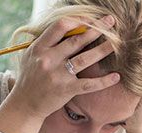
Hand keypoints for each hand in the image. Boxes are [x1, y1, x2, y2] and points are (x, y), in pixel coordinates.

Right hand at [6, 15, 120, 120]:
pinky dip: (104, 81)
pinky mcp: (66, 90)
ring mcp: (58, 75)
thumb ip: (46, 42)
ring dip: (103, 50)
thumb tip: (65, 27)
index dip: (78, 20)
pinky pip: (89, 84)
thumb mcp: (31, 55)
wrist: (24, 104)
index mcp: (39, 47)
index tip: (91, 19)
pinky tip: (116, 77)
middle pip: (76, 40)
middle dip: (96, 29)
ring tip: (117, 43)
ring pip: (85, 58)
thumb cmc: (30, 77)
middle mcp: (48, 59)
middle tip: (111, 22)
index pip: (60, 26)